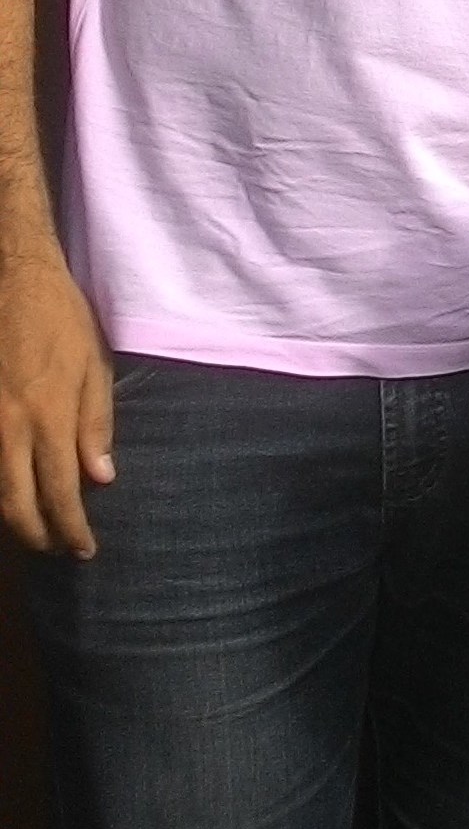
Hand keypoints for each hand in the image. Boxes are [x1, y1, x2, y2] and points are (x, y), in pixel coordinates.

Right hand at [0, 247, 115, 557]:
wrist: (12, 278)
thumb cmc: (61, 319)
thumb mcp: (94, 364)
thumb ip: (95, 423)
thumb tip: (100, 479)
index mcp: (49, 415)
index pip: (60, 493)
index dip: (71, 528)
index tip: (84, 549)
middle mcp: (8, 426)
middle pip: (16, 504)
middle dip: (38, 535)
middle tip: (59, 549)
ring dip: (12, 518)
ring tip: (35, 531)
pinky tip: (10, 493)